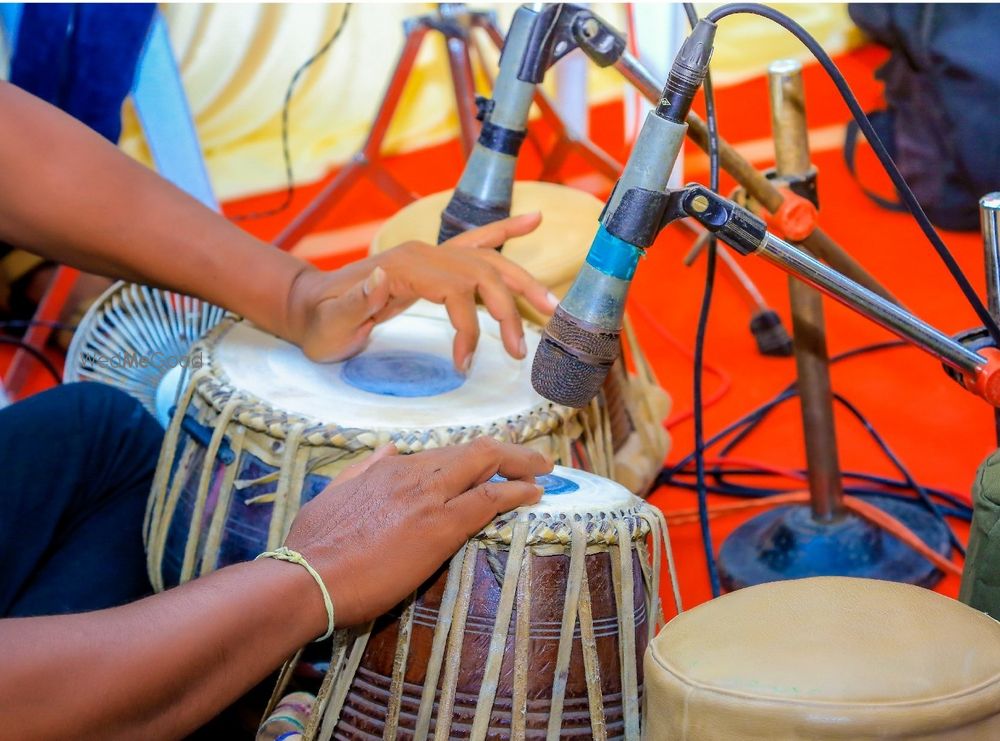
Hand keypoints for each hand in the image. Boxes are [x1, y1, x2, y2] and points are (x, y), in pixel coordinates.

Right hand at [283, 439, 551, 628]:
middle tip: (535, 461)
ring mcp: (428, 498)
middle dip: (510, 453)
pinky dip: (516, 491)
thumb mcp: (335, 495)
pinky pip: (488, 499)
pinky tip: (535, 492)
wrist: (305, 578)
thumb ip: (364, 471)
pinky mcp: (439, 527)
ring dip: (520, 464)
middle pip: (473, 451)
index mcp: (387, 469)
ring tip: (543, 470)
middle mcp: (411, 474)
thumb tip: (387, 450)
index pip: (443, 455)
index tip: (491, 464)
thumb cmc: (313, 547)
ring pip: (485, 464)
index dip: (474, 458)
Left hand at [285, 213, 557, 369]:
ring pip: (490, 262)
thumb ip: (357, 302)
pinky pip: (477, 243)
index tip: (464, 365)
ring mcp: (431, 254)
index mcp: (403, 266)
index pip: (455, 293)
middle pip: (483, 276)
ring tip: (552, 307)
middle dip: (508, 313)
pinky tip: (533, 221)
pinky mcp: (435, 263)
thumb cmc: (320, 324)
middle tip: (518, 353)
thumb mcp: (331, 324)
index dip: (468, 329)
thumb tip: (385, 278)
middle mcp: (424, 254)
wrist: (308, 308)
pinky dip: (506, 232)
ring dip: (523, 284)